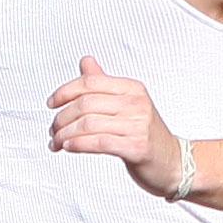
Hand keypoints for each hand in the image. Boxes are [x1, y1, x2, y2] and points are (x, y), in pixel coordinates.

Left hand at [47, 56, 185, 198]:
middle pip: (85, 104)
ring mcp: (138, 125)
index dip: (64, 92)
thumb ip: (104, 83)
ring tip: (56, 142)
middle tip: (52, 130)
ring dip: (65, 135)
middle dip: (61, 118)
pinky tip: (68, 147)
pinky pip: (99, 142)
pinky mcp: (137, 147)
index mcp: (131, 88)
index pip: (90, 83)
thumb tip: (85, 61)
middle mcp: (136, 103)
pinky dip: (78, 144)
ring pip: (88, 124)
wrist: (172, 162)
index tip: (51, 104)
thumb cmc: (144, 133)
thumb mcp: (126, 103)